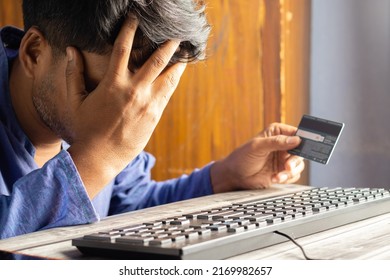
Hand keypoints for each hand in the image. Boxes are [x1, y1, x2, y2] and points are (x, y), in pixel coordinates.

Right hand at [65, 16, 185, 197]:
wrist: (101, 156)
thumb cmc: (86, 129)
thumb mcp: (76, 101)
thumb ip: (74, 74)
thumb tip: (71, 50)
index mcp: (113, 83)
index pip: (123, 48)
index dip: (130, 29)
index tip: (136, 19)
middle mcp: (134, 90)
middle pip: (156, 59)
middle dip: (167, 43)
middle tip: (175, 32)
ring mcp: (147, 103)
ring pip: (169, 76)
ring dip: (177, 60)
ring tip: (185, 50)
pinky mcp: (155, 115)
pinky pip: (168, 92)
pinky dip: (175, 79)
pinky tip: (178, 71)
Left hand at [210, 123, 304, 192]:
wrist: (235, 176)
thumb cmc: (241, 157)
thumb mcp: (257, 147)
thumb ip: (276, 142)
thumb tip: (295, 139)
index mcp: (277, 133)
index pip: (296, 133)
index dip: (303, 140)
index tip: (304, 148)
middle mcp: (283, 145)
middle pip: (301, 151)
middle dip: (295, 160)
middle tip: (287, 166)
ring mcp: (283, 159)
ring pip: (299, 164)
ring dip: (290, 172)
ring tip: (278, 175)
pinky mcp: (283, 171)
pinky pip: (293, 175)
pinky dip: (286, 178)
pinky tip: (275, 178)